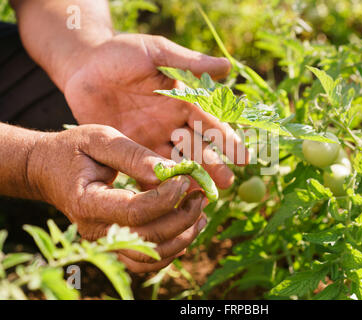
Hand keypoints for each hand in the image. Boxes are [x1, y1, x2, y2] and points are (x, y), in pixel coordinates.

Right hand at [27, 124, 207, 271]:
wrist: (48, 170)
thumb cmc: (74, 150)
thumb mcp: (99, 139)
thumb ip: (132, 155)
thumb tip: (167, 172)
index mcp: (88, 202)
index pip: (134, 212)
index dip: (166, 198)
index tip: (185, 179)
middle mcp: (96, 230)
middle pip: (148, 238)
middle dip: (183, 218)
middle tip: (200, 194)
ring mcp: (106, 242)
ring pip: (151, 256)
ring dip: (183, 237)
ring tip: (201, 213)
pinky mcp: (115, 244)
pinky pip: (146, 260)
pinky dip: (171, 249)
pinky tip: (188, 228)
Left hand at [63, 34, 248, 189]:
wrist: (83, 66)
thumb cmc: (121, 53)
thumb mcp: (155, 52)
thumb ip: (188, 62)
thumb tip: (228, 66)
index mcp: (182, 101)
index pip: (210, 122)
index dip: (227, 138)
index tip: (243, 156)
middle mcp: (171, 123)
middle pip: (197, 148)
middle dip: (212, 164)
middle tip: (226, 182)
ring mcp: (152, 139)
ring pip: (176, 163)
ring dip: (190, 178)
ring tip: (203, 196)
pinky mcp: (131, 150)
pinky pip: (147, 171)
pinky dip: (159, 185)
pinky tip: (168, 199)